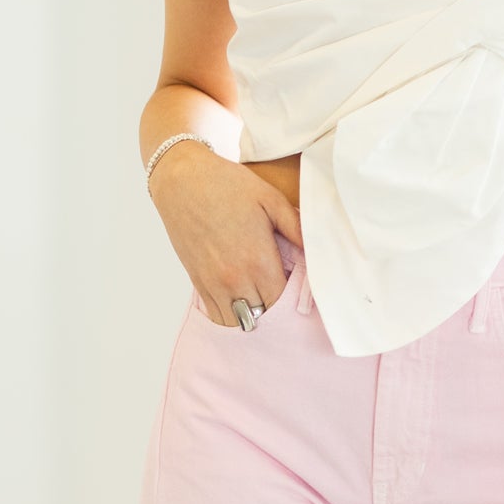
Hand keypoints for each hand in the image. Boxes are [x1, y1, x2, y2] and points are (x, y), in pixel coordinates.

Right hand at [149, 141, 302, 325]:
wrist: (182, 180)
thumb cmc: (228, 185)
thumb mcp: (271, 199)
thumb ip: (297, 229)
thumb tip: (320, 251)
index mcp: (258, 260)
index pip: (284, 303)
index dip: (295, 300)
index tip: (299, 288)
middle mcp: (235, 279)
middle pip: (264, 317)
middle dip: (277, 310)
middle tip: (283, 293)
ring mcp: (214, 284)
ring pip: (240, 323)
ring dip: (254, 316)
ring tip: (262, 299)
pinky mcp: (198, 283)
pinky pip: (217, 317)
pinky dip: (232, 315)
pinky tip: (242, 300)